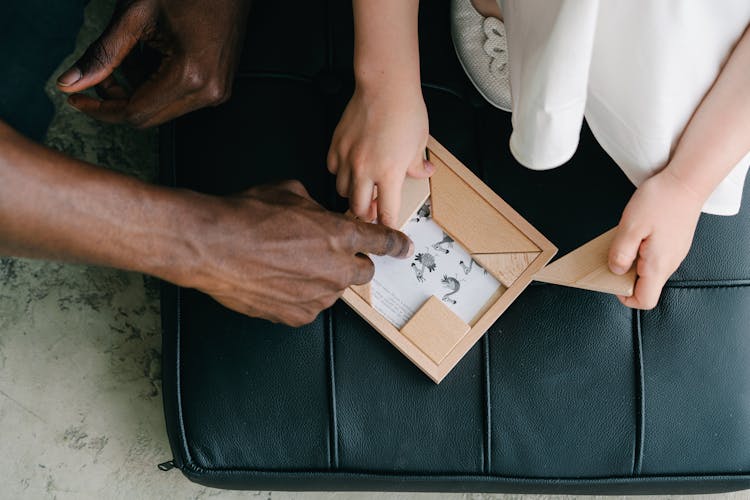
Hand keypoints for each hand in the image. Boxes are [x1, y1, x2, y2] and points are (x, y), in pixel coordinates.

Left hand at [56, 0, 250, 127]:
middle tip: (101, 73)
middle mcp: (208, 91)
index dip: (101, 109)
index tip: (78, 99)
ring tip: (132, 54)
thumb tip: (71, 82)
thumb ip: (102, 54)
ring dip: (137, 90)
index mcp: (191, 74)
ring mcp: (217, 92)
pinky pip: (178, 100)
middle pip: (148, 118)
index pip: (135, 113)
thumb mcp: (135, 16)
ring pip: (161, 110)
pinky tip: (152, 57)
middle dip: (117, 99)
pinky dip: (155, 85)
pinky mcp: (219, 87)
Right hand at [177, 181, 413, 326]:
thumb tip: (317, 214)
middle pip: (363, 271)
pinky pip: (310, 306)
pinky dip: (300, 297)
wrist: (212, 246)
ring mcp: (318, 295)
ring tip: (288, 266)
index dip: (395, 244)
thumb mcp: (289, 193)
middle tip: (326, 254)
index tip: (403, 248)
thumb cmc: (246, 217)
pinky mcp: (298, 315)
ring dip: (322, 279)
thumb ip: (315, 207)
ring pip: (334, 290)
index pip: (382, 241)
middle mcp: (336, 268)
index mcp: (340, 234)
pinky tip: (277, 282)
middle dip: (351, 261)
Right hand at [327, 86, 433, 226]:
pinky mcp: (336, 145)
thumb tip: (422, 173)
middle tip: (373, 208)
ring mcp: (347, 158)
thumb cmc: (405, 110)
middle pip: (358, 209)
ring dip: (353, 193)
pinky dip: (340, 173)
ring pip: (342, 191)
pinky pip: (333, 170)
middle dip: (367, 213)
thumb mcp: (419, 143)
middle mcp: (365, 169)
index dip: (388, 226)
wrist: (385, 86)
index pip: (386, 214)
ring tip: (363, 185)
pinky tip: (350, 166)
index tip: (389, 230)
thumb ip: (417, 166)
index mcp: (389, 174)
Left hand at [608, 171, 703, 308]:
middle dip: (625, 275)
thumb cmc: (660, 201)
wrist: (688, 181)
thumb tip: (615, 270)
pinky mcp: (674, 244)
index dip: (624, 296)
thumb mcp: (630, 227)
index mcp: (658, 265)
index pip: (644, 300)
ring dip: (632, 260)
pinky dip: (640, 250)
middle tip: (613, 255)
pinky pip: (654, 256)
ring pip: (649, 270)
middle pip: (645, 286)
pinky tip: (635, 234)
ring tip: (623, 240)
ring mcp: (674, 254)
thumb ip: (620, 253)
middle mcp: (669, 264)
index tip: (611, 280)